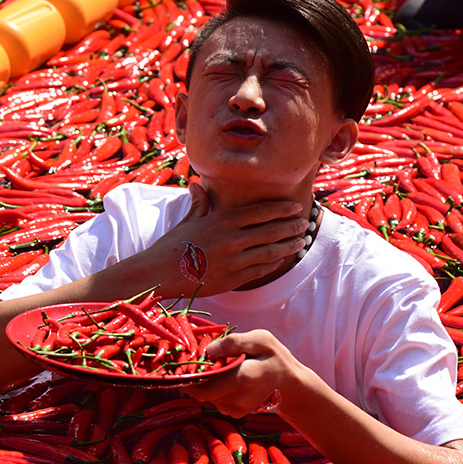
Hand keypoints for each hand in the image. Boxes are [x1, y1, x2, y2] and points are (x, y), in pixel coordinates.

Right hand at [130, 183, 308, 296]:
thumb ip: (200, 203)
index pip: (260, 212)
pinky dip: (274, 264)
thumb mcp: (188, 220)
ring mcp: (233, 261)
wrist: (159, 273)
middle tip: (303, 224)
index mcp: (222, 220)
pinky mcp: (232, 279)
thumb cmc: (172, 245)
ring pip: (269, 252)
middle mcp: (231, 239)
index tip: (295, 207)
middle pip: (270, 231)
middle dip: (290, 227)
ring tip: (300, 241)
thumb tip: (197, 184)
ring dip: (288, 246)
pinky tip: (282, 259)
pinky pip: (260, 270)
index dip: (281, 210)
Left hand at [185, 330, 300, 417]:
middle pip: (200, 392)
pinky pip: (214, 400)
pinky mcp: (234, 413)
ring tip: (213, 366)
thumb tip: (208, 349)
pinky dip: (213, 389)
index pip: (203, 385)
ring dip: (204, 382)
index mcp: (243, 378)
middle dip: (193, 378)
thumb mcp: (261, 340)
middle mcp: (237, 399)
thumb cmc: (277, 359)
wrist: (292, 387)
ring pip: (206, 396)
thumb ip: (234, 342)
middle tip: (193, 361)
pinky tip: (223, 377)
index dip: (188, 375)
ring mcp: (235, 409)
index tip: (182, 362)